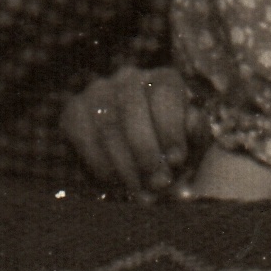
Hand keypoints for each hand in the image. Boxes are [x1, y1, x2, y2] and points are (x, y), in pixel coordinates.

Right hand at [59, 65, 202, 198]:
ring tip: (140, 192)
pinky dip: (103, 164)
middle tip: (158, 183)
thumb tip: (192, 122)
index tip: (176, 160)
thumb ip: (196, 132)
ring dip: (126, 164)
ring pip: (109, 126)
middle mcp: (129, 77)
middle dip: (147, 151)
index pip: (165, 92)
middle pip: (133, 109)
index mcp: (163, 79)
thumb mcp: (190, 144)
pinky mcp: (74, 110)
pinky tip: (116, 183)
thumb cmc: (168, 150)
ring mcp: (98, 91)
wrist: (131, 162)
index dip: (171, 127)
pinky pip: (86, 138)